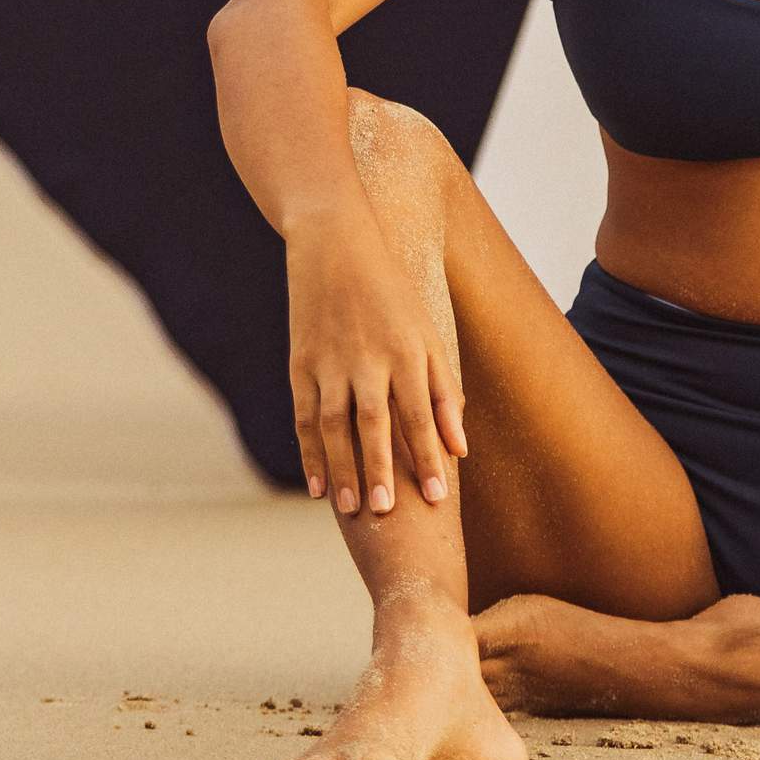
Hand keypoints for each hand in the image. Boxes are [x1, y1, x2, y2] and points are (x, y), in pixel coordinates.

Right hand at [282, 217, 462, 518]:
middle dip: (381, 471)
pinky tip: (317, 485)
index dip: (427, 457)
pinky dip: (309, 452)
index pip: (419, 413)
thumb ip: (444, 392)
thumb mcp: (427, 334)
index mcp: (405, 350)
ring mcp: (329, 362)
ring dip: (342, 469)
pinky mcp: (301, 364)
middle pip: (374, 423)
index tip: (438, 498)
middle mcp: (367, 358)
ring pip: (333, 425)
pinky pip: (304, 416)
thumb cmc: (392, 294)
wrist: (335, 245)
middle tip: (387, 514)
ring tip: (351, 509)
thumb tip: (459, 448)